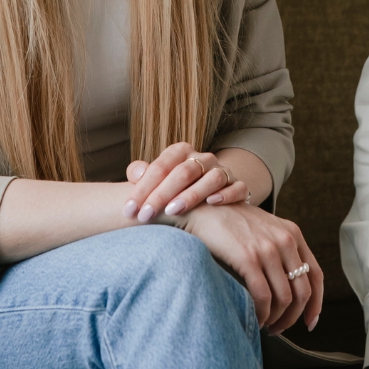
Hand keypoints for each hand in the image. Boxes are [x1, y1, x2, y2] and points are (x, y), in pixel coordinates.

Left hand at [122, 143, 248, 222]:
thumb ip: (143, 174)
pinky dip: (226, 194)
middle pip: (184, 171)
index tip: (129, 210)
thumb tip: (137, 172)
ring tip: (173, 211)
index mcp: (182, 153)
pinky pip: (238, 187)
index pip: (162, 165)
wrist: (212, 196)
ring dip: (192, 194)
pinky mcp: (239, 187)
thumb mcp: (158, 180)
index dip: (143, 187)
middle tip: (145, 215)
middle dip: (162, 194)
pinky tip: (212, 203)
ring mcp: (223, 172)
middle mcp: (204, 159)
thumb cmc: (176, 190)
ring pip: (212, 178)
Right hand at [183, 202, 322, 333]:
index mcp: (293, 234)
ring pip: (284, 298)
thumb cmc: (231, 223)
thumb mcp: (265, 230)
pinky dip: (261, 314)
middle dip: (293, 317)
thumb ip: (280, 251)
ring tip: (265, 325)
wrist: (203, 207)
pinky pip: (263, 296)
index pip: (316, 275)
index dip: (316, 303)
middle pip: (302, 292)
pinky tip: (254, 319)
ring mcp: (267, 248)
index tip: (310, 322)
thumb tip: (290, 289)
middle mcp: (285, 240)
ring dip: (276, 319)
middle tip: (279, 328)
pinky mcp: (248, 257)